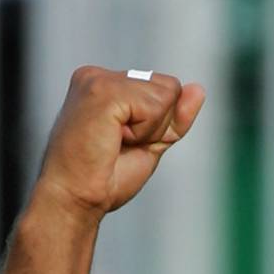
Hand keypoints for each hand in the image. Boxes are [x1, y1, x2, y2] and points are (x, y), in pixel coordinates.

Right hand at [31, 66, 205, 226]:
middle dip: (158, 125)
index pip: (164, 89)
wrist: (76, 198)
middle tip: (121, 145)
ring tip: (115, 143)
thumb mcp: (151, 143)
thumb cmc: (104, 178)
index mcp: (105, 83)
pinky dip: (145, 131)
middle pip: (169, 87)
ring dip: (150, 130)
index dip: (160, 125)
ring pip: (166, 94)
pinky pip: (155, 106)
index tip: (125, 143)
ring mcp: (99, 79)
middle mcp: (98, 75)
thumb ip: (174, 117)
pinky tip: (115, 139)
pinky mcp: (103, 90)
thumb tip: (198, 88)